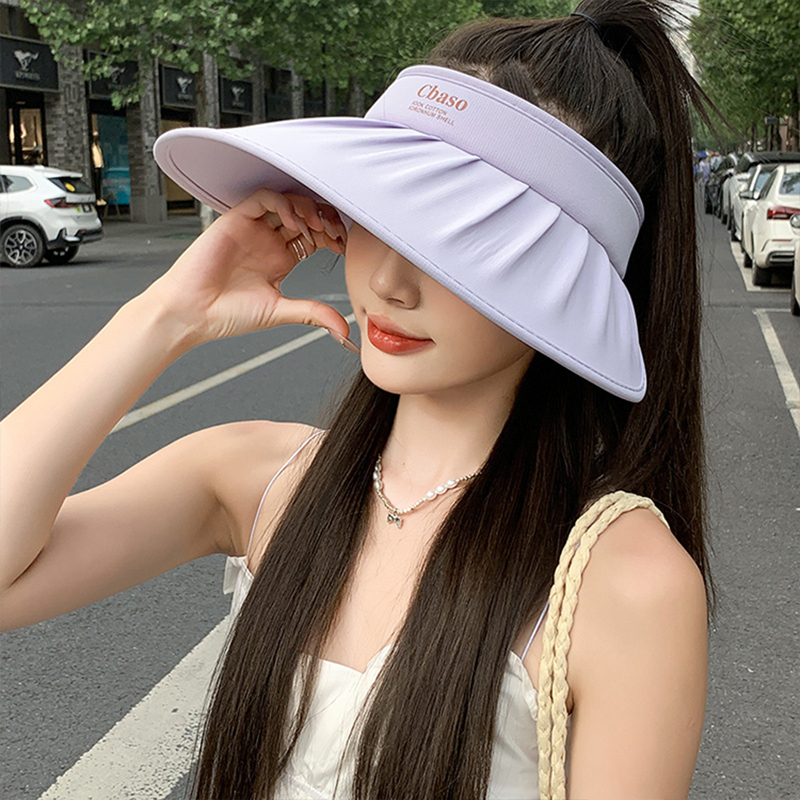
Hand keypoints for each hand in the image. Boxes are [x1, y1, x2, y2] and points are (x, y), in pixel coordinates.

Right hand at [143, 189, 350, 345]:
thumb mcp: (280, 312)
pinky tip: (292, 222)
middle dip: (323, 219)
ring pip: (287, 202)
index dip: (330, 236)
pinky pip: (263, 199)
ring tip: (315, 225)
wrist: (192, 313)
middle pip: (304, 216)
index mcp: (280, 260)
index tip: (342, 246)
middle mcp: (268, 241)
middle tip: (334, 231)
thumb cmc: (226, 314)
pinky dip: (282, 204)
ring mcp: (253, 230)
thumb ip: (312, 315)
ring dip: (306, 209)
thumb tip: (344, 331)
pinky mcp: (235, 220)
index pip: (313, 236)